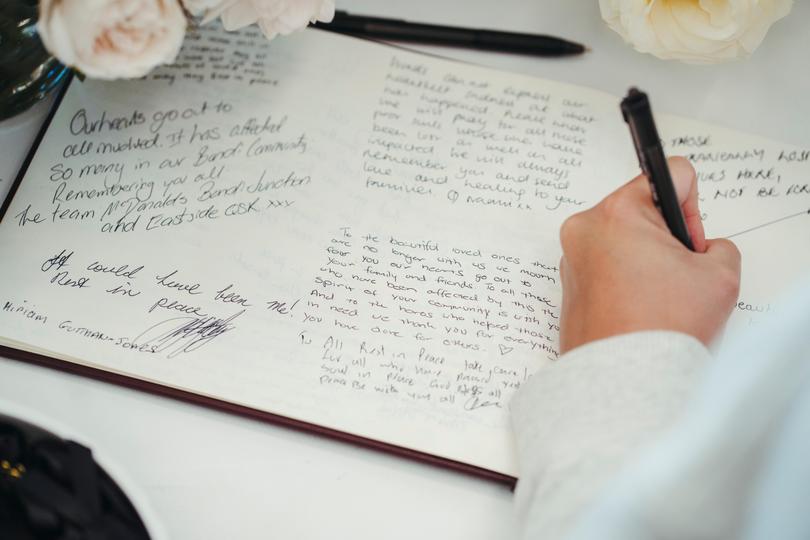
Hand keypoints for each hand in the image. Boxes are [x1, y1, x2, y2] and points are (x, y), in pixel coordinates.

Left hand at [558, 157, 740, 353]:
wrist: (623, 379)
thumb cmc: (661, 328)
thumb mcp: (720, 274)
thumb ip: (718, 244)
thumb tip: (701, 248)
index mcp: (616, 213)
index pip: (668, 174)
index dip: (692, 206)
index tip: (690, 239)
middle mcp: (584, 229)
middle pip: (642, 209)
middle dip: (665, 236)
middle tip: (677, 274)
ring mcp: (571, 258)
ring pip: (624, 238)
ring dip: (645, 258)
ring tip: (658, 296)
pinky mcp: (569, 284)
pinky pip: (606, 265)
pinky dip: (626, 278)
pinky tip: (640, 306)